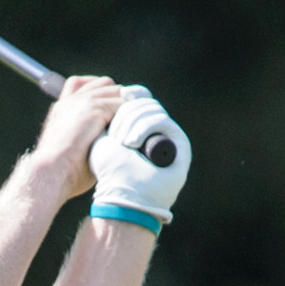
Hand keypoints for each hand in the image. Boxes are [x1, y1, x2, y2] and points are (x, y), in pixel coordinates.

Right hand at [34, 75, 125, 196]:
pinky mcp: (93, 108)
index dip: (100, 91)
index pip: (81, 84)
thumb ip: (92, 140)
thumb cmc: (63, 174)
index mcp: (62, 110)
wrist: (50, 173)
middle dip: (119, 97)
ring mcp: (81, 102)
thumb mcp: (76, 153)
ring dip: (127, 106)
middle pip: (104, 83)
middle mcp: (70, 101)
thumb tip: (113, 144)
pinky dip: (130, 114)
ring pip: (116, 91)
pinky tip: (132, 130)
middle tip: (129, 118)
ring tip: (136, 124)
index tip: (112, 110)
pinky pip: (121, 103)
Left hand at [88, 86, 191, 221]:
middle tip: (116, 135)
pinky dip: (145, 127)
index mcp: (141, 127)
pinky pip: (162, 120)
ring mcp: (170, 137)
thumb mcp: (104, 139)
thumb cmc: (110, 171)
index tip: (117, 97)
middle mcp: (157, 131)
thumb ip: (109, 116)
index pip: (140, 100)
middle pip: (146, 103)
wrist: (122, 195)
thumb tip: (117, 91)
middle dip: (127, 113)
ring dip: (134, 122)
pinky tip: (132, 142)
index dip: (130, 96)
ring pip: (153, 109)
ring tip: (123, 142)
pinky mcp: (180, 145)